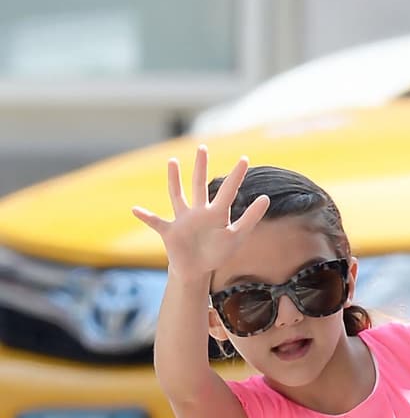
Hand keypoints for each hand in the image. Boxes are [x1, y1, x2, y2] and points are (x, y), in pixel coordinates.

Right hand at [132, 149, 269, 282]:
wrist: (197, 269)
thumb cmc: (216, 252)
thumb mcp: (236, 236)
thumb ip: (251, 218)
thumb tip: (266, 197)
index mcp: (216, 213)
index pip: (228, 191)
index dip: (236, 176)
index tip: (245, 158)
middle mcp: (198, 211)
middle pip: (199, 184)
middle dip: (201, 166)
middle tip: (203, 147)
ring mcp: (182, 219)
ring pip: (177, 195)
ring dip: (174, 179)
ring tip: (172, 161)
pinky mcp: (170, 231)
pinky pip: (155, 222)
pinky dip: (146, 216)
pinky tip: (135, 209)